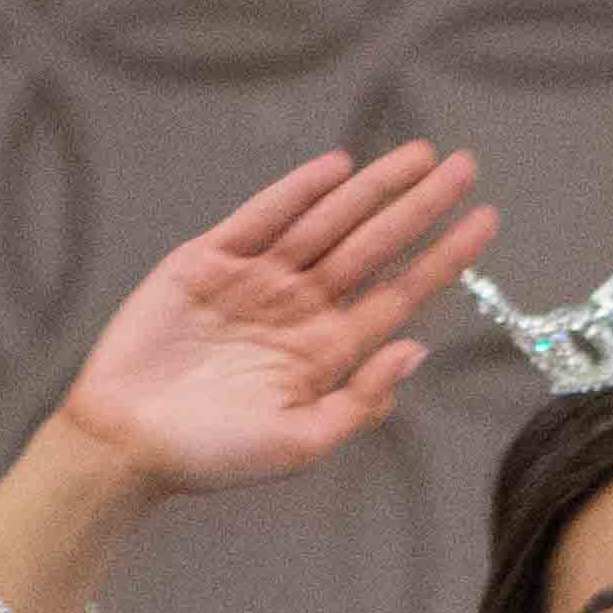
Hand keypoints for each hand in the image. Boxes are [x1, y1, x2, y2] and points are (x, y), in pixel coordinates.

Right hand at [52, 143, 495, 495]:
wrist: (126, 443)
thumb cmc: (213, 455)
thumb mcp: (301, 443)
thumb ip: (360, 400)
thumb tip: (417, 350)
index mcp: (328, 351)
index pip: (399, 293)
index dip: (444, 258)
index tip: (486, 222)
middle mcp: (300, 308)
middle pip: (373, 246)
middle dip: (420, 207)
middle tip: (466, 167)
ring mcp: (256, 279)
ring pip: (328, 222)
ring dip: (372, 189)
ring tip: (420, 157)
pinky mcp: (208, 260)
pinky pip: (262, 216)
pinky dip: (299, 191)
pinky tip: (339, 168)